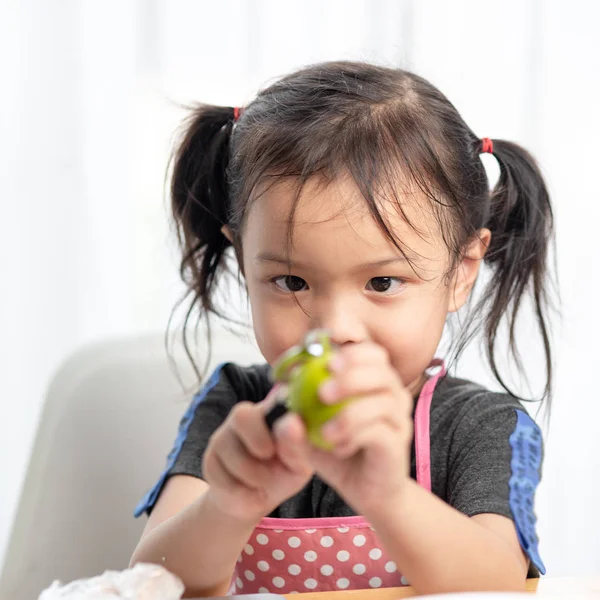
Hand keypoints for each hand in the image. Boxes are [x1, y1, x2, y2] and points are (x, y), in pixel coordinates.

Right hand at [202, 390, 313, 522]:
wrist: (253, 501)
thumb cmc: (282, 474)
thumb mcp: (298, 465)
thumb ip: (297, 446)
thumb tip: (291, 423)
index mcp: (271, 412)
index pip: (272, 396)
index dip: (278, 404)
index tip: (289, 426)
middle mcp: (245, 417)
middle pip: (242, 415)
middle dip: (258, 440)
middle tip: (270, 457)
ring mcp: (223, 436)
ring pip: (233, 452)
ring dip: (254, 477)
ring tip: (263, 483)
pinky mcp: (210, 459)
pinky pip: (221, 475)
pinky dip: (240, 492)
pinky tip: (246, 491)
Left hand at [277, 342, 412, 515]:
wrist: (366, 491)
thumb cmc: (338, 451)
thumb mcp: (310, 429)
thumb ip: (298, 409)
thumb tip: (283, 387)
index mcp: (374, 382)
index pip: (372, 352)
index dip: (352, 349)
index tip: (326, 359)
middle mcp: (393, 395)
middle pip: (382, 369)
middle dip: (351, 375)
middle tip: (323, 392)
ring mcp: (399, 419)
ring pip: (382, 401)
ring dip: (350, 413)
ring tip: (326, 432)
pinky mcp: (398, 444)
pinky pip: (379, 431)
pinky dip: (355, 436)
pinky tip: (339, 448)